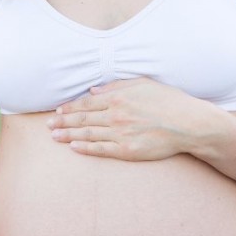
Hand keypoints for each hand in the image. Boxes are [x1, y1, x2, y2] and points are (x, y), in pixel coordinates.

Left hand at [46, 77, 199, 160]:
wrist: (188, 124)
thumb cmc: (168, 101)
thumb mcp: (143, 84)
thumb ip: (116, 85)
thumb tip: (94, 89)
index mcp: (118, 97)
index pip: (87, 103)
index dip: (70, 108)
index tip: (57, 111)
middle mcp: (116, 115)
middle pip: (82, 118)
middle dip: (63, 121)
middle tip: (48, 125)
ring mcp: (120, 134)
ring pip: (88, 134)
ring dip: (68, 135)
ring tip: (54, 137)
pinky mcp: (127, 150)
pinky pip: (101, 149)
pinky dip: (85, 148)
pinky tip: (73, 147)